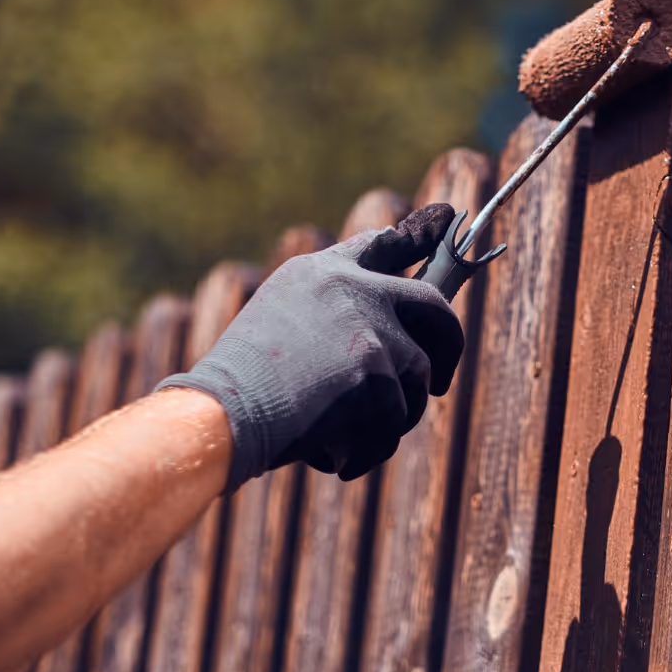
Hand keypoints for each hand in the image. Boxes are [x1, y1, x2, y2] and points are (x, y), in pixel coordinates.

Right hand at [159, 204, 464, 489]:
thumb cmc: (241, 384)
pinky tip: (335, 455)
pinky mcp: (377, 372)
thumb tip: (385, 321)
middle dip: (448, 346)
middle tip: (440, 381)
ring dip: (392, 415)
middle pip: (432, 306)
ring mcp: (369, 327)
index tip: (448, 216)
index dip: (419, 234)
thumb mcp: (279, 323)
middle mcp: (352, 288)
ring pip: (417, 377)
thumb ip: (330, 308)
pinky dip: (369, 448)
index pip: (381, 245)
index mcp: (322, 273)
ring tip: (348, 435)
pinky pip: (396, 420)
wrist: (222, 414)